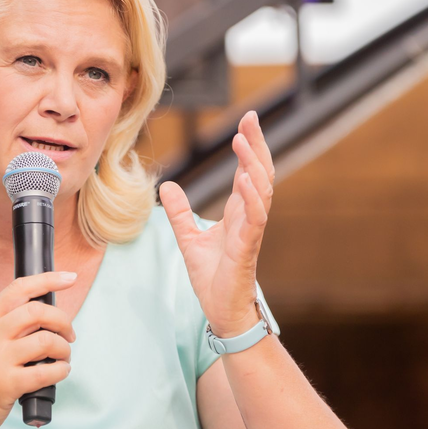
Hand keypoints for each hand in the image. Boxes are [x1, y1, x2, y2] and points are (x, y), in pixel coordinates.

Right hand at [0, 272, 77, 428]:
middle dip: (63, 320)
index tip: (70, 277)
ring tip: (63, 357)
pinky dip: (61, 370)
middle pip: (37, 311)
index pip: (19, 288)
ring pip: (46, 340)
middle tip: (69, 334)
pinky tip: (60, 372)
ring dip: (64, 349)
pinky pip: (46, 371)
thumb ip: (8, 324)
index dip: (48, 279)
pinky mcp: (5, 384)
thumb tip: (46, 313)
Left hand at [160, 111, 274, 337]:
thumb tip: (166, 186)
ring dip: (253, 165)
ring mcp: (251, 231)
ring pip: (260, 191)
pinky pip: (254, 219)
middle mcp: (249, 216)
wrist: (221, 310)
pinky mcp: (247, 248)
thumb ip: (180, 212)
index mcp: (239, 211)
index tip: (247, 119)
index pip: (249, 170)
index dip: (250, 145)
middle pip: (260, 173)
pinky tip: (244, 179)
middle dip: (257, 145)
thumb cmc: (213, 276)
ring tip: (242, 141)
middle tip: (251, 118)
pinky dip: (251, 198)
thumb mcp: (189, 238)